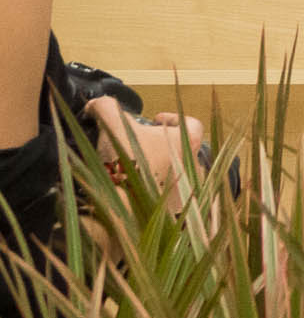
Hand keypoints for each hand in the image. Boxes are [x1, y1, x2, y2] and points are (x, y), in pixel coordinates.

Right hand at [85, 96, 206, 211]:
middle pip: (179, 151)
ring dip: (152, 170)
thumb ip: (106, 107)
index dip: (174, 118)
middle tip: (135, 146)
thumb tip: (96, 104)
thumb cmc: (123, 162)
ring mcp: (182, 192)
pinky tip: (124, 189)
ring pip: (171, 175)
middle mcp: (190, 168)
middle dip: (158, 146)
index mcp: (186, 144)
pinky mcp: (168, 213)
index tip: (155, 119)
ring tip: (127, 168)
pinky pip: (161, 199)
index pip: (192, 124)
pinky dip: (146, 193)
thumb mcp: (112, 123)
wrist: (118, 209)